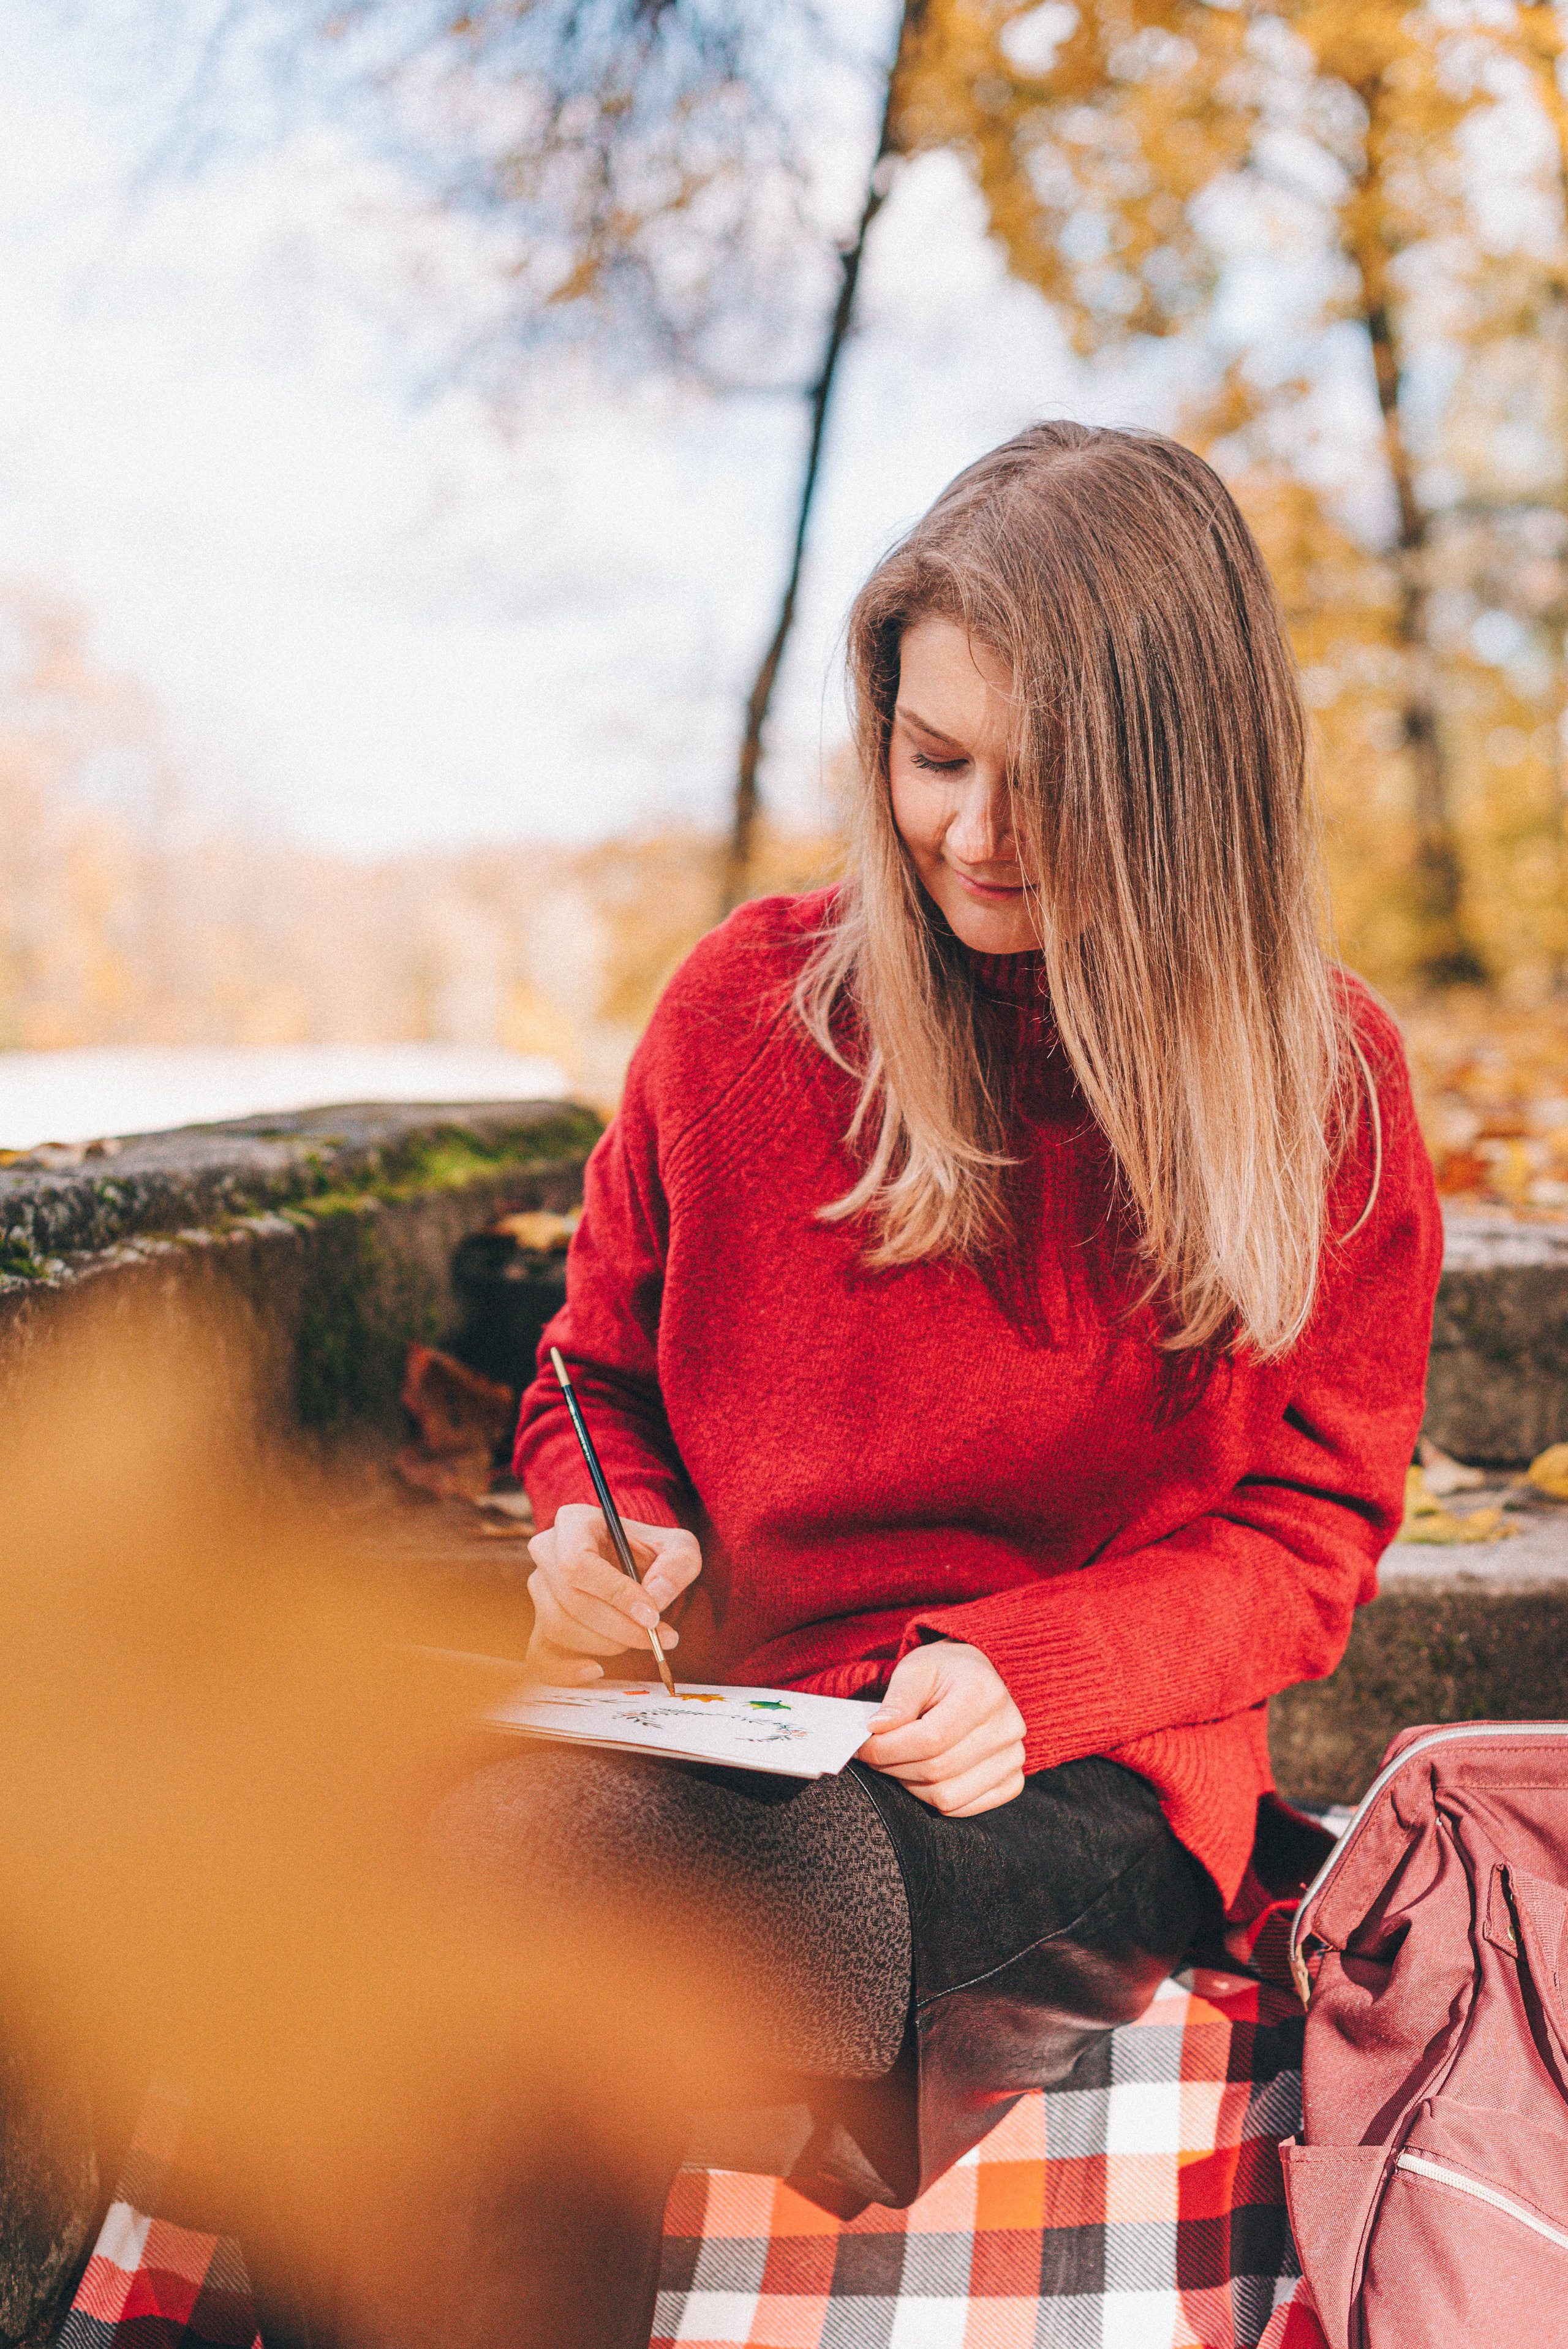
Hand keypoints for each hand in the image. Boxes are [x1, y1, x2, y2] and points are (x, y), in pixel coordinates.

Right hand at [526, 1503, 701, 1682]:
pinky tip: (597, 1670)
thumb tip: (654, 1598)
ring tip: (641, 1638)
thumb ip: (676, 1565)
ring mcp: (539, 1589)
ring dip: (606, 1643)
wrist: (638, 1567)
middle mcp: (546, 1552)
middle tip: (658, 1637)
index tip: (651, 1616)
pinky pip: (540, 1656)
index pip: (578, 1563)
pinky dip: (566, 1670)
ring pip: (559, 1627)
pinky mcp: (539, 1623)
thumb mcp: (679, 1548)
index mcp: (574, 1522)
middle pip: (570, 1599)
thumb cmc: (653, 1553)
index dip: (614, 1594)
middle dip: (618, 1627)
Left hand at [856, 1641, 1024, 1816]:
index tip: (862, 1746)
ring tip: (900, 1762)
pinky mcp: (1012, 1782)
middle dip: (893, 1767)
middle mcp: (1008, 1728)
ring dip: (911, 1786)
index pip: (930, 1739)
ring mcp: (1014, 1759)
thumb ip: (897, 1701)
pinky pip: (963, 1808)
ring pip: (947, 1797)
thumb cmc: (943, 1672)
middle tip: (874, 1755)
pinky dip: (934, 1799)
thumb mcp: (915, 1670)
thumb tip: (876, 1731)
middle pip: (937, 1771)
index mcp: (984, 1693)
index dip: (888, 1749)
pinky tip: (923, 1775)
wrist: (977, 1677)